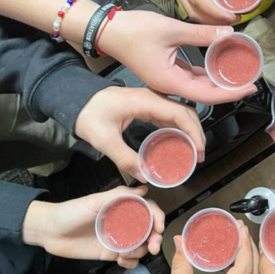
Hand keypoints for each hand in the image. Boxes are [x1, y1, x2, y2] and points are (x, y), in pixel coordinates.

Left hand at [22, 186, 165, 268]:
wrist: (50, 232)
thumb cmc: (70, 212)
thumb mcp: (94, 201)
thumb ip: (118, 195)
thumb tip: (143, 189)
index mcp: (122, 206)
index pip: (148, 209)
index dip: (157, 217)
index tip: (159, 227)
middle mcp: (124, 221)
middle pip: (149, 229)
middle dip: (154, 239)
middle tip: (152, 248)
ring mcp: (119, 238)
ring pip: (141, 246)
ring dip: (140, 252)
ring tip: (125, 254)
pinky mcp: (111, 252)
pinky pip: (129, 259)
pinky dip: (131, 262)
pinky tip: (122, 261)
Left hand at [75, 86, 205, 182]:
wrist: (75, 99)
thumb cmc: (87, 113)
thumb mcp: (104, 140)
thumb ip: (125, 159)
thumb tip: (144, 175)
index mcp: (145, 101)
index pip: (180, 114)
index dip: (194, 132)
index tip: (199, 150)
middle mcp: (151, 97)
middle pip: (185, 112)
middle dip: (196, 133)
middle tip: (199, 155)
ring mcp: (149, 100)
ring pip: (179, 112)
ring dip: (189, 129)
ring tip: (192, 150)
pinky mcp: (145, 105)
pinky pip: (168, 115)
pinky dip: (178, 127)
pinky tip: (177, 142)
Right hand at [98, 10, 257, 104]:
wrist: (108, 29)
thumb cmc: (133, 30)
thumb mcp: (171, 29)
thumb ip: (201, 34)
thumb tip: (228, 33)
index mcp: (169, 82)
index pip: (207, 95)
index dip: (230, 93)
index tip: (250, 88)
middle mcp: (169, 85)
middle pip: (205, 94)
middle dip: (228, 88)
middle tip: (251, 81)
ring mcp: (167, 79)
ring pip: (198, 86)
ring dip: (218, 81)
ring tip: (239, 73)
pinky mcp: (166, 71)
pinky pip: (190, 76)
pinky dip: (205, 73)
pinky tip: (218, 65)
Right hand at [167, 0, 267, 23]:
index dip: (216, 12)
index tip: (233, 16)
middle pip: (193, 10)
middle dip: (213, 21)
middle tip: (236, 20)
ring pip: (190, 10)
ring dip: (209, 19)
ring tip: (231, 18)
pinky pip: (191, 3)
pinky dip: (205, 11)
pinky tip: (220, 11)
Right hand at [167, 223, 258, 273]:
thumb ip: (181, 268)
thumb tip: (181, 243)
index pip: (244, 270)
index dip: (245, 247)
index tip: (241, 229)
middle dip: (251, 249)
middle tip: (242, 230)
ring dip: (250, 260)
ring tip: (240, 242)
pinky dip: (245, 273)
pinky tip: (235, 264)